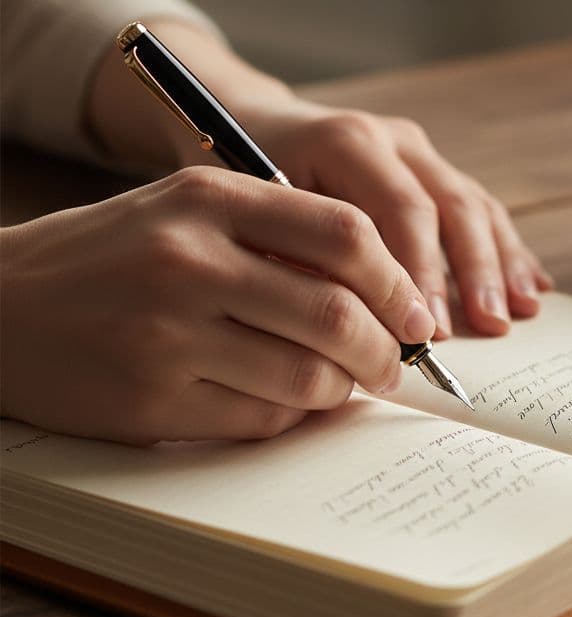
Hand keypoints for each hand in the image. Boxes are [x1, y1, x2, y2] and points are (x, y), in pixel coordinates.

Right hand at [0, 168, 435, 443]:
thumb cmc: (109, 257)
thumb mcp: (186, 210)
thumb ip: (278, 234)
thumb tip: (381, 295)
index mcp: (207, 198)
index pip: (344, 232)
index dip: (397, 280)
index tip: (417, 314)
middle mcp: (189, 260)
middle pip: (336, 312)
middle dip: (384, 350)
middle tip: (392, 365)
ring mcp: (166, 334)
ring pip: (307, 375)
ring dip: (341, 389)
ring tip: (340, 384)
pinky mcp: (149, 400)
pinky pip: (261, 418)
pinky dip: (291, 417)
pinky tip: (283, 402)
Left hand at [234, 96, 553, 338]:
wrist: (249, 123)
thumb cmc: (241, 176)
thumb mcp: (256, 210)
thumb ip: (305, 256)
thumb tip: (359, 321)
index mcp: (348, 141)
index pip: (402, 211)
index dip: (422, 275)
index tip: (428, 332)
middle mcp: (391, 138)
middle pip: (451, 205)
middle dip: (472, 272)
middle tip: (488, 328)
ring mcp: (417, 151)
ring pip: (474, 205)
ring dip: (500, 262)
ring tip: (521, 311)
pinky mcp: (431, 168)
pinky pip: (479, 207)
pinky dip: (506, 249)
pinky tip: (531, 285)